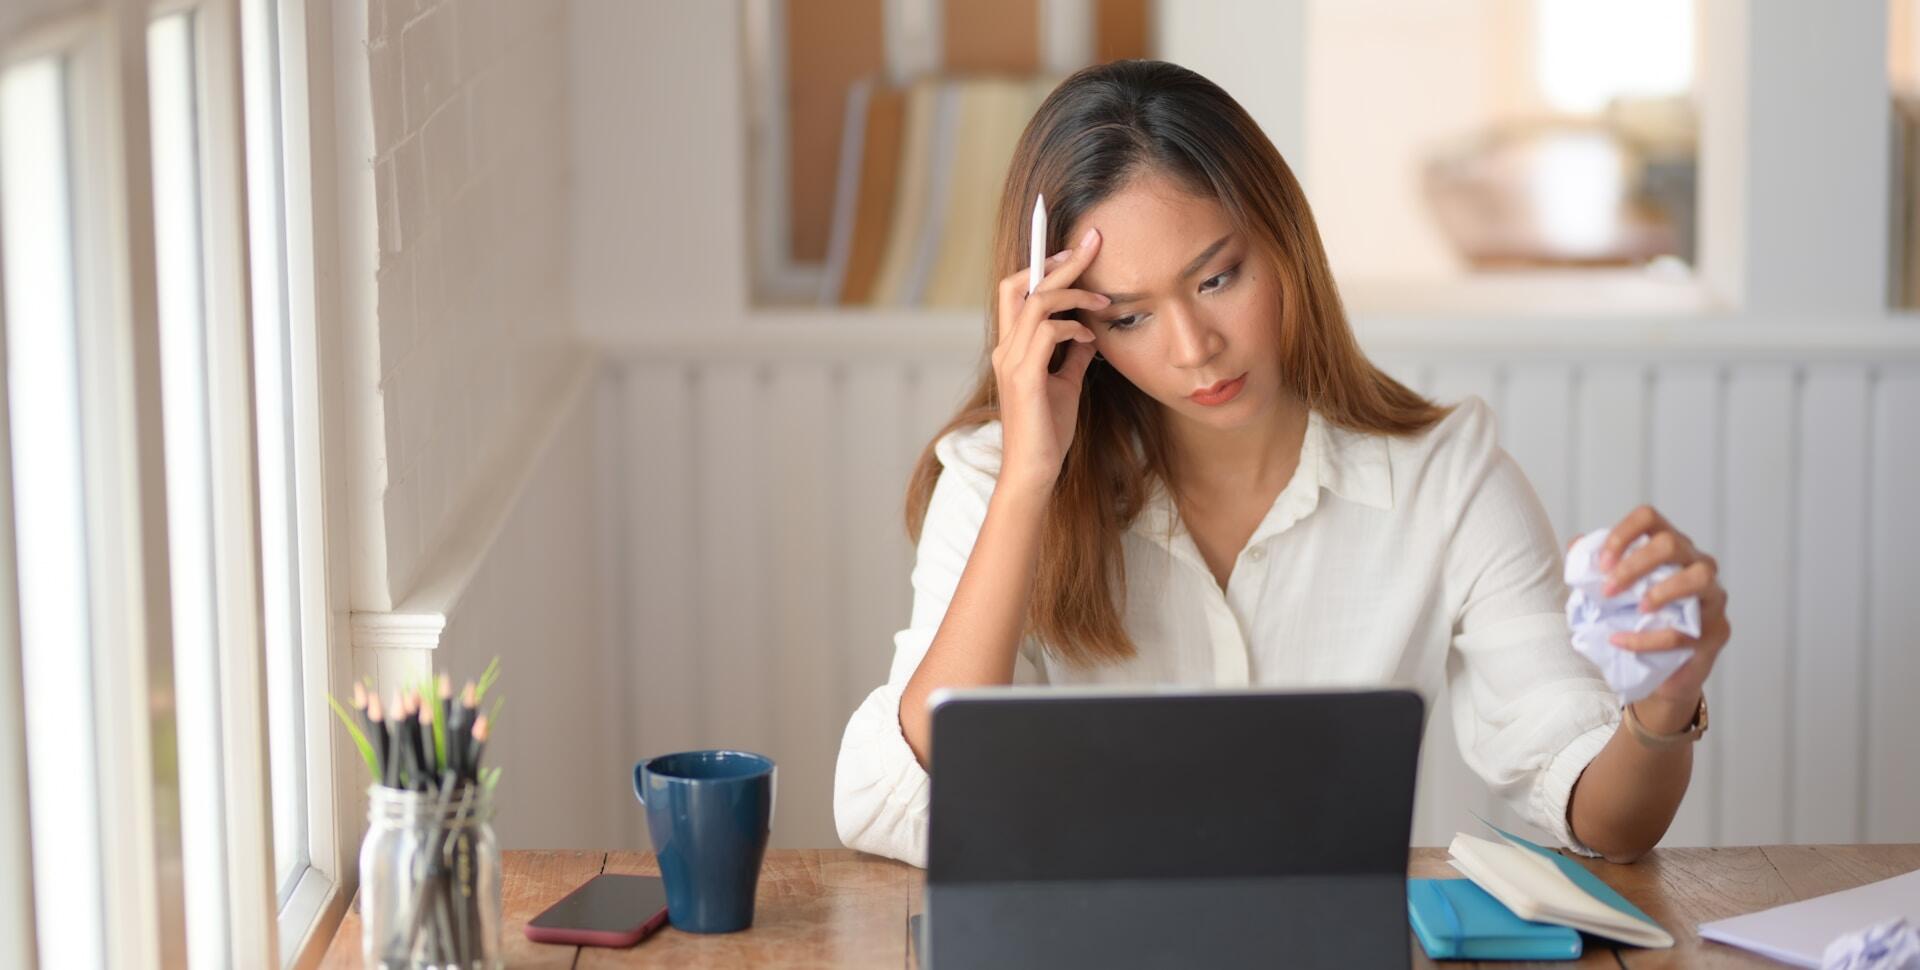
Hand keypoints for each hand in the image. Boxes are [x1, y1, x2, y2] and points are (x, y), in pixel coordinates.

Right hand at [990, 226, 1108, 491]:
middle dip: (1059, 259)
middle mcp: (1006, 347)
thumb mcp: (1066, 384)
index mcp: (1012, 346)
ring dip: (1074, 292)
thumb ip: (1073, 355)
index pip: (1018, 290)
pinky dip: (1073, 327)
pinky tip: (1091, 338)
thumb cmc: (1049, 430)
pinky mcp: (1025, 376)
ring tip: (1103, 299)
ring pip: (1037, 301)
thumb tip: (1090, 332)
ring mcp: (1012, 360)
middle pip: (1022, 283)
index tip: (1076, 248)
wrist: (1035, 470)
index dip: (1042, 263)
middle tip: (1093, 241)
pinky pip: (1047, 332)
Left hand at [1569, 505, 1731, 727]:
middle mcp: (1696, 563)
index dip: (1623, 534)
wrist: (1661, 672)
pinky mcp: (1716, 630)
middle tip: (1608, 590)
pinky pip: (1687, 630)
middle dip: (1635, 565)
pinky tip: (1622, 642)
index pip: (1649, 518)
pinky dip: (1649, 638)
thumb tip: (1577, 544)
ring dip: (1661, 591)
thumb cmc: (1635, 622)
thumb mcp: (1610, 594)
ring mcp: (1712, 595)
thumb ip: (1594, 569)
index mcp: (1668, 548)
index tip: (1601, 564)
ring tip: (1636, 609)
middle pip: (1671, 543)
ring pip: (1699, 576)